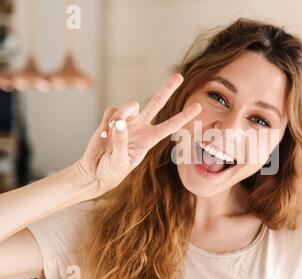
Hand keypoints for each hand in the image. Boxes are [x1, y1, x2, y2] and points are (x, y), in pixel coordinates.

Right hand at [73, 73, 200, 194]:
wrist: (94, 172)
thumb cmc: (111, 172)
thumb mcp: (120, 162)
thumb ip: (121, 142)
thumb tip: (120, 122)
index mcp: (149, 139)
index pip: (171, 125)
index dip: (184, 116)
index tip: (199, 107)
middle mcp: (140, 127)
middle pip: (156, 103)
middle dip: (167, 88)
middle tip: (179, 76)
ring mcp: (126, 121)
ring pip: (129, 105)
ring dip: (121, 114)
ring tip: (110, 132)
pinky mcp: (110, 118)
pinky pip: (111, 110)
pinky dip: (106, 121)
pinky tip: (103, 135)